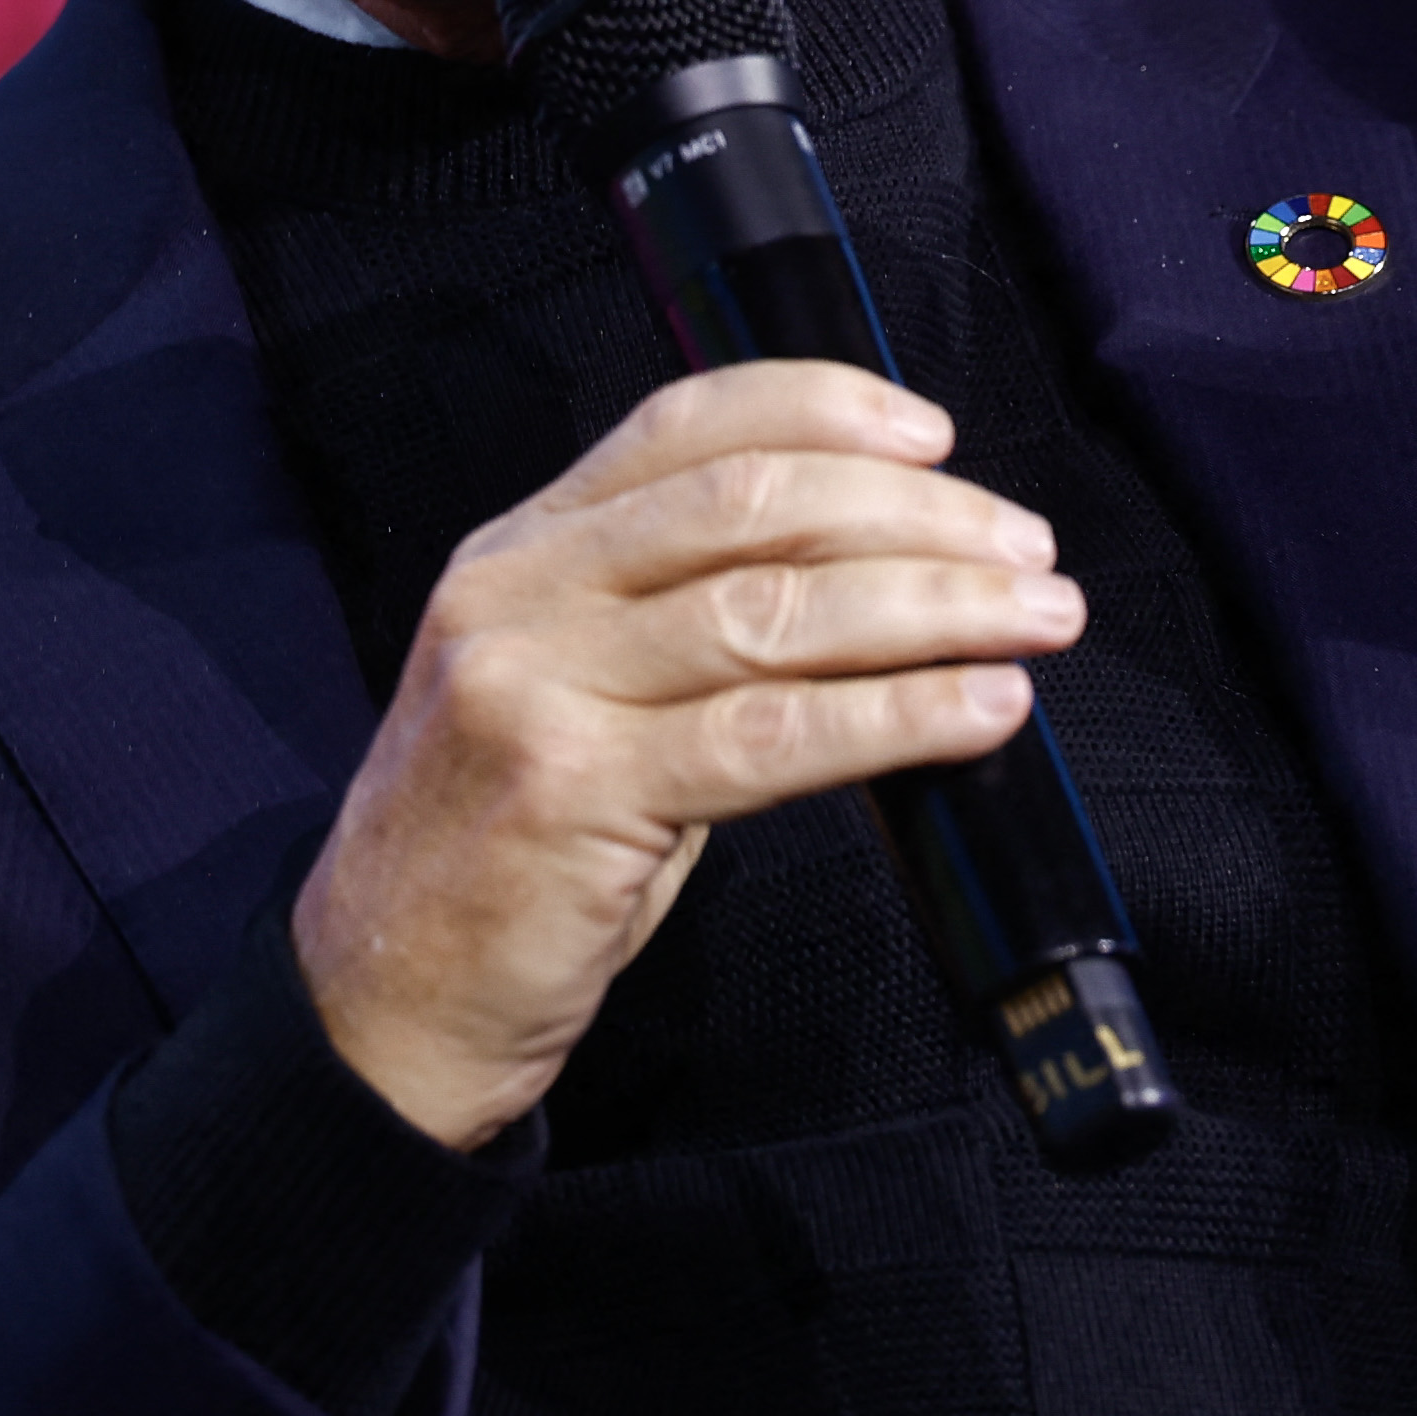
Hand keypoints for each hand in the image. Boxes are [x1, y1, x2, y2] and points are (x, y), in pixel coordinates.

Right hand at [293, 362, 1077, 1150]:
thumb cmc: (501, 861)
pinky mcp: (575, 793)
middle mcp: (517, 598)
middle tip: (1024, 549)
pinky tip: (982, 708)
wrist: (379, 1006)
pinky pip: (775, 737)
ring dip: (936, 607)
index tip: (936, 438)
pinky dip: (900, 715)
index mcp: (515, 553)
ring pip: (777, 611)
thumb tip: (874, 585)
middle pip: (752, 503)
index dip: (825, 409)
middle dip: (916, 515)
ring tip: (1038, 619)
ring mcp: (536, 690)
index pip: (684, 426)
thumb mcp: (565, 701)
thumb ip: (671, 627)